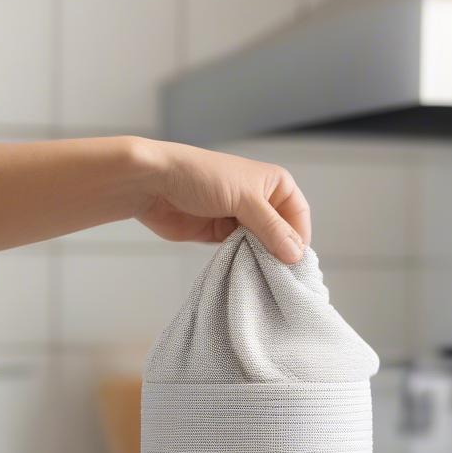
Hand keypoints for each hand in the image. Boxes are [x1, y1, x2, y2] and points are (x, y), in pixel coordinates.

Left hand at [133, 140, 310, 263]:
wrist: (153, 183)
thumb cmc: (199, 176)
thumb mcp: (244, 198)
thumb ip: (271, 228)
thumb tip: (296, 254)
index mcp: (273, 184)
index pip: (298, 215)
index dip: (299, 238)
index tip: (294, 262)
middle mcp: (259, 201)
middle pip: (281, 234)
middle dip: (280, 252)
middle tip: (279, 275)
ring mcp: (239, 219)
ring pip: (261, 246)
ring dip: (261, 259)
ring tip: (261, 276)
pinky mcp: (219, 235)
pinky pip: (240, 253)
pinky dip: (243, 262)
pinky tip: (244, 272)